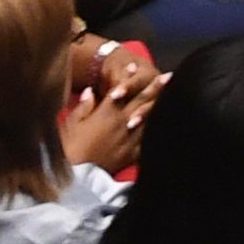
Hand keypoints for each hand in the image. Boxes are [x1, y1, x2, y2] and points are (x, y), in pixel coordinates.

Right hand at [60, 54, 165, 169]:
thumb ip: (82, 106)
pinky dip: (157, 131)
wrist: (77, 176)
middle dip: (155, 87)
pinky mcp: (133, 154)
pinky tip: (166, 126)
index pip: (121, 91)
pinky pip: (148, 140)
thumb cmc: (70, 148)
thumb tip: (89, 91)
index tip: (135, 66)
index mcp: (106, 113)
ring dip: (160, 105)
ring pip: (149, 118)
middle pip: (141, 101)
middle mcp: (122, 122)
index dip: (128, 78)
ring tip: (173, 95)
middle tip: (168, 75)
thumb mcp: (71, 124)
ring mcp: (130, 138)